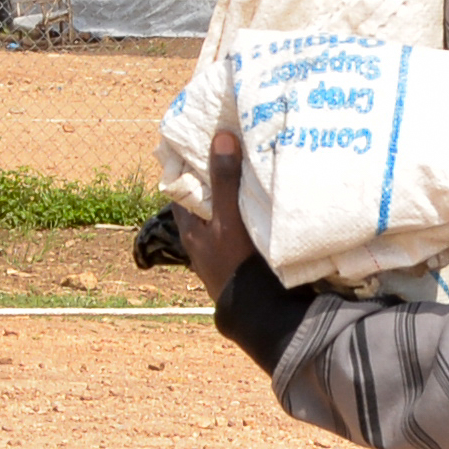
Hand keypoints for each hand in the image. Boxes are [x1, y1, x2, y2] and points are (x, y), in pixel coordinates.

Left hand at [171, 129, 258, 313]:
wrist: (259, 312)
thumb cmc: (236, 265)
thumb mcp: (227, 219)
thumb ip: (224, 180)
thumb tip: (220, 136)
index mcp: (191, 228)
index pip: (181, 187)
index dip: (189, 163)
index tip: (203, 137)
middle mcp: (204, 238)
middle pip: (206, 198)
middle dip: (219, 175)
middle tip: (236, 144)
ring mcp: (224, 249)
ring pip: (226, 212)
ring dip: (238, 193)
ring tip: (255, 165)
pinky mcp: (244, 258)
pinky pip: (245, 225)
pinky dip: (252, 211)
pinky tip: (267, 198)